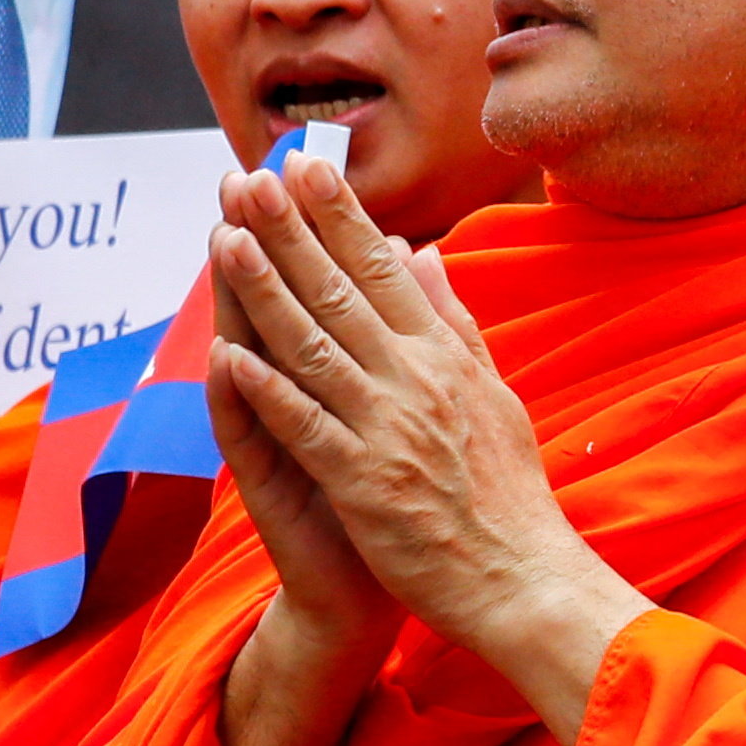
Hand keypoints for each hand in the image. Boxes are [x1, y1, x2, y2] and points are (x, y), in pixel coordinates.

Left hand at [204, 147, 635, 734]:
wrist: (520, 579)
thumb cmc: (506, 493)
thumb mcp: (492, 391)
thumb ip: (453, 321)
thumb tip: (424, 254)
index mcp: (445, 356)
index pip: (385, 268)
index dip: (341, 215)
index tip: (306, 166)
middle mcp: (416, 379)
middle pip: (342, 291)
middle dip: (293, 230)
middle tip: (253, 177)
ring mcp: (387, 428)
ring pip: (314, 344)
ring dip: (265, 290)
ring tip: (225, 240)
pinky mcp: (362, 480)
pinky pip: (305, 425)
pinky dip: (266, 389)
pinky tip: (228, 354)